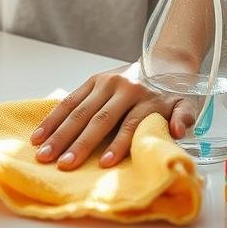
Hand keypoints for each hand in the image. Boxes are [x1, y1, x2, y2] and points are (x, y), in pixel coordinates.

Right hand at [30, 69, 197, 169]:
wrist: (165, 62)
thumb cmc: (173, 93)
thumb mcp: (187, 105)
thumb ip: (184, 117)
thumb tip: (177, 130)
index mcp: (147, 98)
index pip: (130, 124)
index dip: (118, 144)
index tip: (104, 163)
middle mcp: (124, 88)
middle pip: (99, 119)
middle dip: (78, 143)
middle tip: (63, 164)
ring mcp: (105, 83)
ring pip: (78, 110)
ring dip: (59, 133)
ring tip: (43, 153)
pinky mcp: (92, 80)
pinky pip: (69, 100)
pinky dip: (53, 119)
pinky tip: (39, 135)